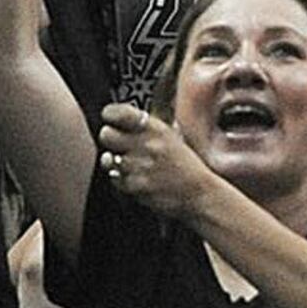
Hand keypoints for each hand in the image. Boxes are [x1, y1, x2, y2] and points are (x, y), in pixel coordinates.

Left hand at [94, 102, 229, 220]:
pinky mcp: (134, 186)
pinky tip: (137, 178)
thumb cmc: (186, 166)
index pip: (119, 113)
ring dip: (115, 162)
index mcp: (157, 129)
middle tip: (120, 145)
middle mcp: (147, 145)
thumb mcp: (173, 137)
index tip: (111, 119)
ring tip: (131, 164)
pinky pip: (114, 178)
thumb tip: (122, 117)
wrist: (200, 194)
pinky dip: (122, 180)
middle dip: (111, 139)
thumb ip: (147, 126)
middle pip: (106, 134)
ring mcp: (140, 166)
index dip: (111, 115)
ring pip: (107, 159)